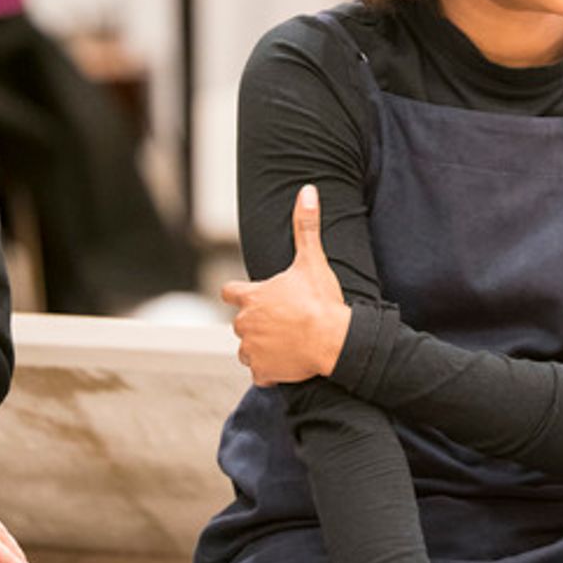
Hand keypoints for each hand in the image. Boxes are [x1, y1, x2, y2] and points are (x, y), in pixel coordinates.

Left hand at [222, 185, 351, 384]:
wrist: (333, 340)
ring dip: (262, 347)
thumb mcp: (312, 260)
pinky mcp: (262, 371)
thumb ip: (306, 226)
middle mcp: (244, 323)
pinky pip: (261, 372)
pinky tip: (289, 362)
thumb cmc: (321, 301)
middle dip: (258, 322)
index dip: (241, 293)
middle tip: (285, 321)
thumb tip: (307, 190)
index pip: (229, 292)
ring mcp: (251, 349)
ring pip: (248, 348)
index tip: (255, 296)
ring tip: (288, 341)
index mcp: (251, 297)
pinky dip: (271, 370)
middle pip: (241, 322)